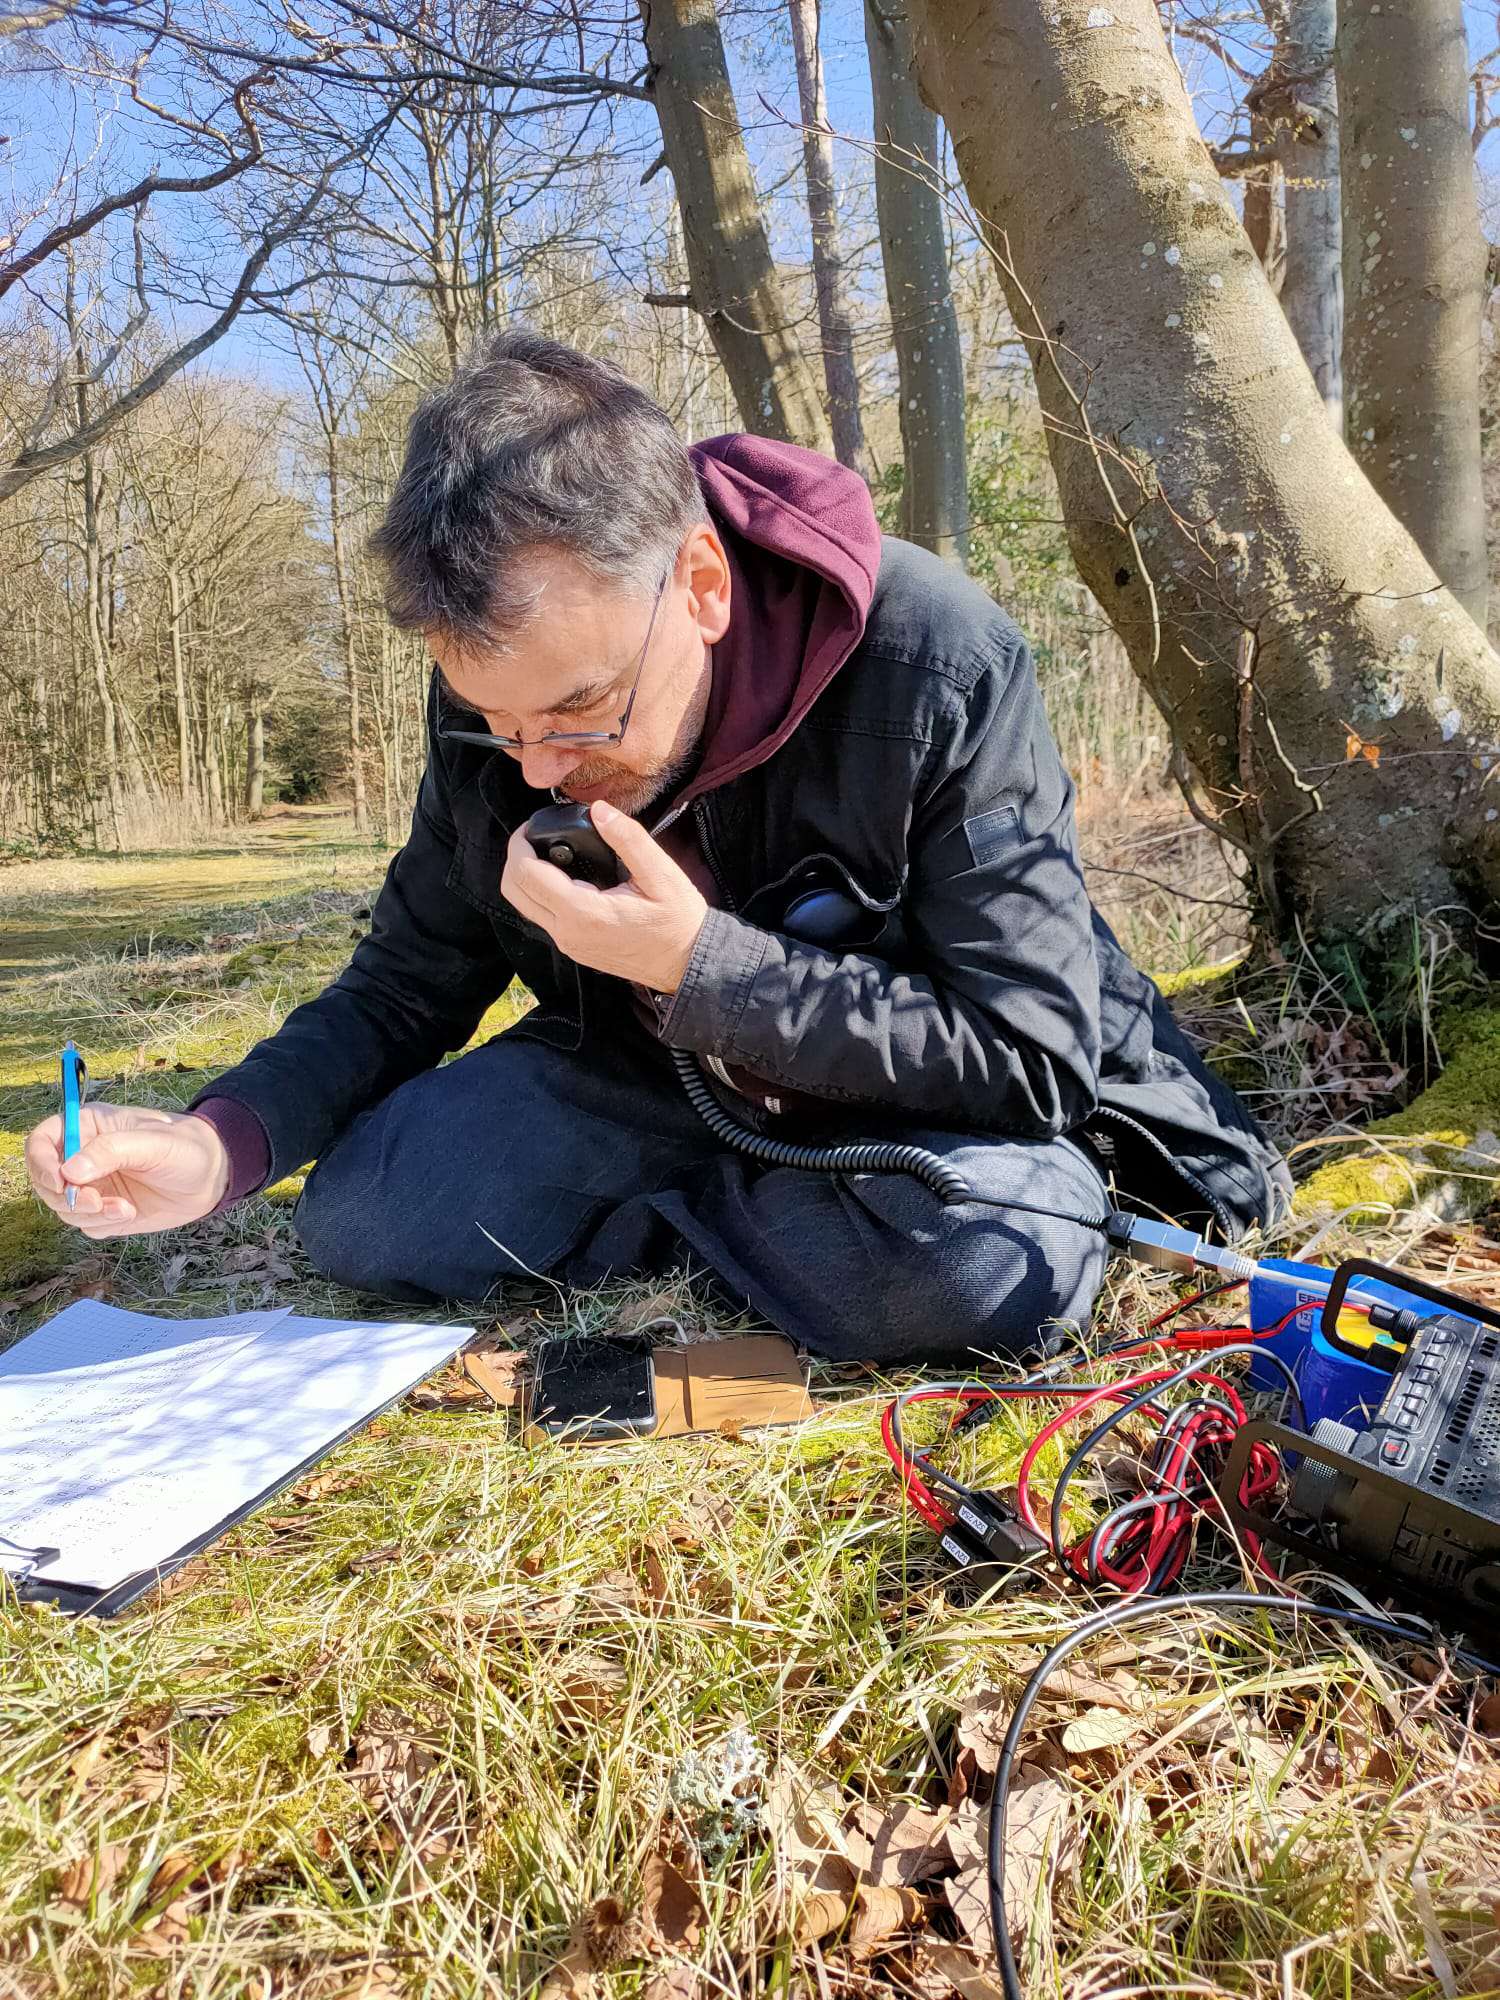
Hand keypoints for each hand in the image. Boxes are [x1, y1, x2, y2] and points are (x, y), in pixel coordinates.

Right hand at [25, 1103, 230, 1239]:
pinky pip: (85, 1224)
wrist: (212, 1177)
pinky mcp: (104, 1209)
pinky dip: (101, 1224)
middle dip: (64, 1195)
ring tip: (124, 1208)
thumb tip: (71, 1172)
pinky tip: (129, 1213)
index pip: (42, 1141)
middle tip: (95, 1202)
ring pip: (63, 1206)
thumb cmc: (185, 1147)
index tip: (61, 1181)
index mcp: (88, 1127)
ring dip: (86, 1213)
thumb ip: (112, 1151)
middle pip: (44, 1179)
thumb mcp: (153, 1142)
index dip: (41, 1162)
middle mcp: (83, 1156)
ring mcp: (92, 1184)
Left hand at [504, 800, 707, 992]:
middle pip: (513, 891)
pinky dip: (539, 893)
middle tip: (533, 837)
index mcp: (583, 912)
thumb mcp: (661, 874)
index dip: (520, 843)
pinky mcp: (574, 947)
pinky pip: (541, 917)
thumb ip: (628, 839)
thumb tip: (599, 810)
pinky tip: (562, 877)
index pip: (526, 874)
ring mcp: (569, 943)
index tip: (530, 826)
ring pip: (524, 906)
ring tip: (546, 853)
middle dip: (514, 859)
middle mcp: (567, 932)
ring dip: (524, 877)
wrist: (688, 963)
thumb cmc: (678, 921)